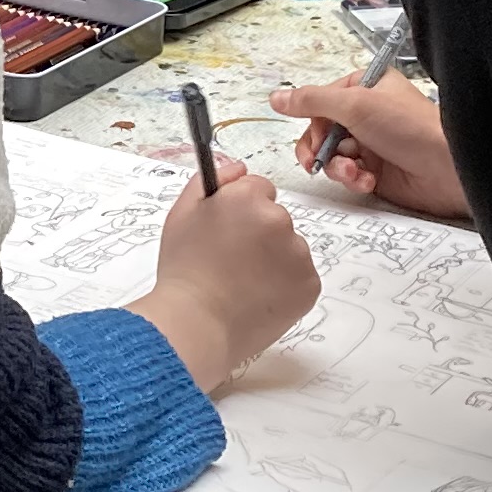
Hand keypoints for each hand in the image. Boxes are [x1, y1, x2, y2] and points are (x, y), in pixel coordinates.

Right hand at [129, 168, 319, 391]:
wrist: (197, 324)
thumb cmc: (184, 271)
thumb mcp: (182, 214)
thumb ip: (211, 180)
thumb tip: (240, 168)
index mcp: (249, 198)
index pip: (259, 189)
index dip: (240, 210)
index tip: (227, 232)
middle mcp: (280, 220)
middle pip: (276, 218)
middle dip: (259, 234)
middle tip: (231, 262)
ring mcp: (299, 254)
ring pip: (289, 248)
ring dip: (274, 260)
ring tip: (242, 284)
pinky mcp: (309, 285)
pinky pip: (300, 277)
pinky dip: (284, 286)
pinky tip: (258, 298)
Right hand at [268, 70, 468, 219]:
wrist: (447, 168)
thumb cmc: (408, 127)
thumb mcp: (355, 104)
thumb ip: (311, 101)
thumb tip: (275, 97)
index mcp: (364, 87)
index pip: (320, 102)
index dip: (313, 122)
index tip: (314, 138)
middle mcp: (367, 113)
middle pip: (320, 131)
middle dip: (321, 150)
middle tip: (320, 162)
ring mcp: (371, 143)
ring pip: (332, 156)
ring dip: (338, 167)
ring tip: (355, 173)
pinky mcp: (376, 171)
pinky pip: (348, 175)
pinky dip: (353, 179)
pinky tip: (367, 181)